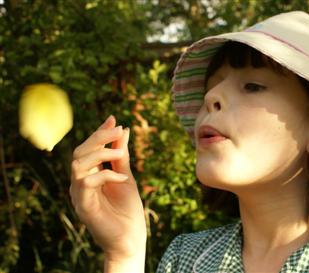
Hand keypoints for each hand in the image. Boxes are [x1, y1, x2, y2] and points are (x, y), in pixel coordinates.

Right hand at [69, 115, 145, 268]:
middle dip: (99, 137)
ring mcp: (80, 194)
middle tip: (119, 130)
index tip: (113, 119)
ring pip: (78, 164)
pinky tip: (122, 177)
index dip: (99, 133)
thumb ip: (121, 156)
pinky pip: (87, 183)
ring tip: (120, 154)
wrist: (130, 238)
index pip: (88, 148)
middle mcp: (81, 182)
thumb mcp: (126, 176)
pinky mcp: (83, 206)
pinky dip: (106, 175)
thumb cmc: (127, 209)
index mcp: (90, 175)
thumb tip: (123, 130)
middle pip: (80, 152)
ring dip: (100, 153)